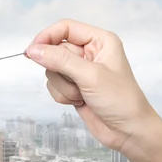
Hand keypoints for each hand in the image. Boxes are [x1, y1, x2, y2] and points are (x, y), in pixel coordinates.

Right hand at [25, 18, 157, 152]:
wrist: (129, 132)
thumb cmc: (121, 101)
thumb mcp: (90, 76)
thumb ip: (60, 60)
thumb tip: (33, 50)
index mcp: (100, 41)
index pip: (65, 28)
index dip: (47, 37)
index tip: (32, 51)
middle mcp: (89, 52)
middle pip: (55, 50)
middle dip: (60, 70)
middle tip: (74, 82)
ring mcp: (80, 70)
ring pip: (52, 69)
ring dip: (62, 85)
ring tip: (81, 95)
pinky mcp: (74, 86)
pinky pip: (54, 84)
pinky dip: (62, 94)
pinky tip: (79, 101)